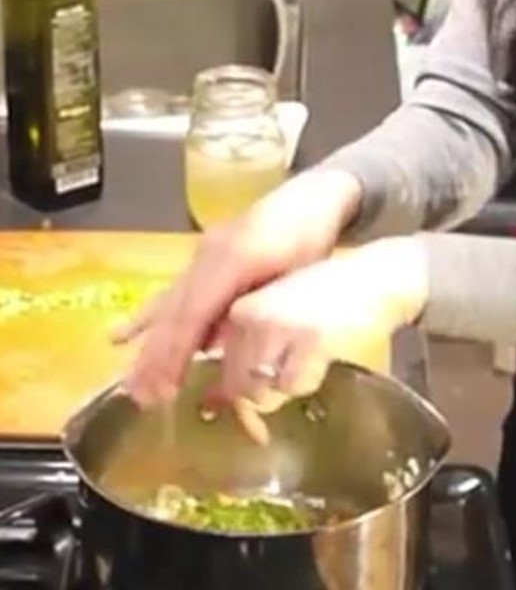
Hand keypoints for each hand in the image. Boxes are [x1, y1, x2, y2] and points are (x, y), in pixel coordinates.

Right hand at [116, 168, 363, 406]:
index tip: (163, 389)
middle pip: (176, 312)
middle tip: (140, 398)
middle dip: (156, 357)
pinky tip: (121, 335)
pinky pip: (174, 291)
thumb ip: (265, 308)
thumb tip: (239, 351)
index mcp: (231, 259)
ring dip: (149, 344)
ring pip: (170, 305)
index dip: (175, 353)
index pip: (194, 313)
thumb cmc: (313, 236)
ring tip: (129, 380)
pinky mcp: (206, 257)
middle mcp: (207, 256)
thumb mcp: (299, 274)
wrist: (316, 195)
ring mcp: (203, 255)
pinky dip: (150, 316)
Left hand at [209, 236, 428, 406]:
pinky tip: (325, 354)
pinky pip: (295, 385)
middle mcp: (252, 315)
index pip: (219, 366)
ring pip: (262, 390)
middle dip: (264, 388)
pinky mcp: (310, 338)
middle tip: (295, 366)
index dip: (237, 385)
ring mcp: (279, 326)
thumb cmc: (330, 296)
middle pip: (237, 384)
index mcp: (241, 307)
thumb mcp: (280, 311)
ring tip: (309, 355)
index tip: (256, 382)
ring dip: (286, 382)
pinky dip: (310, 379)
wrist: (378, 276)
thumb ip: (248, 347)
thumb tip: (214, 401)